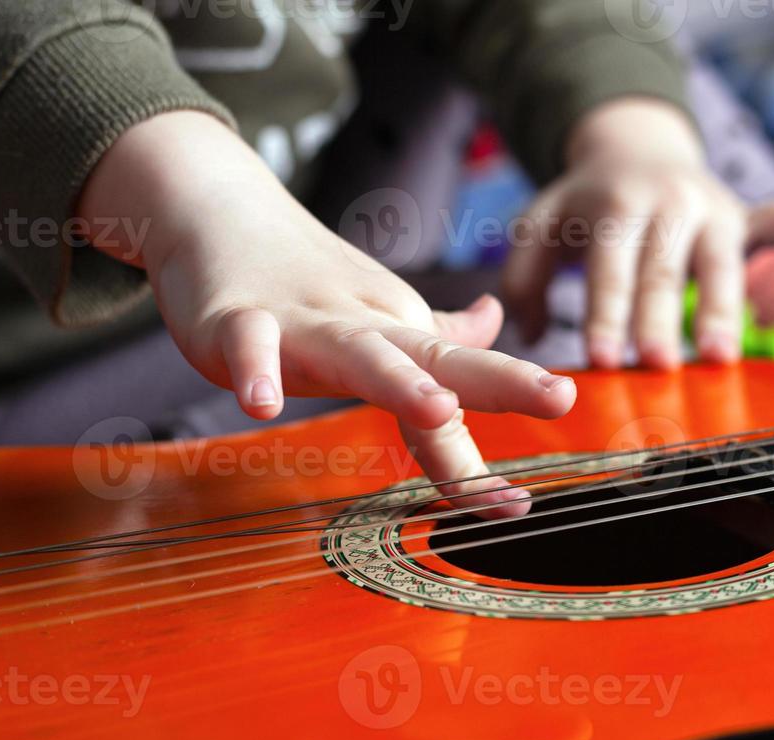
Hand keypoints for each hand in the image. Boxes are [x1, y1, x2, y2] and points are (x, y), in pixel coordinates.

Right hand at [77, 111, 574, 515]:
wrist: (216, 208)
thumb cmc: (301, 273)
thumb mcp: (378, 308)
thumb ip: (435, 330)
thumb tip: (491, 323)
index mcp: (400, 334)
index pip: (462, 385)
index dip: (507, 427)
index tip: (526, 497)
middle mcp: (363, 327)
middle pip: (438, 358)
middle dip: (500, 381)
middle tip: (558, 397)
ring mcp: (302, 323)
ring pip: (358, 351)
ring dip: (400, 380)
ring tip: (439, 408)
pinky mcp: (236, 318)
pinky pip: (249, 344)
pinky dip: (256, 371)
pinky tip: (263, 404)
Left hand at [502, 98, 773, 369]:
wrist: (635, 148)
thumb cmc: (586, 206)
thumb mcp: (542, 224)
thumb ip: (525, 276)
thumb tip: (527, 332)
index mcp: (617, 204)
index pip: (612, 267)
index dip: (607, 313)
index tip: (603, 359)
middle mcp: (670, 203)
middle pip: (664, 269)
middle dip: (660, 319)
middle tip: (657, 367)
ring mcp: (715, 208)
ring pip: (721, 262)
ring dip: (722, 309)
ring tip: (718, 357)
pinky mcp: (749, 216)